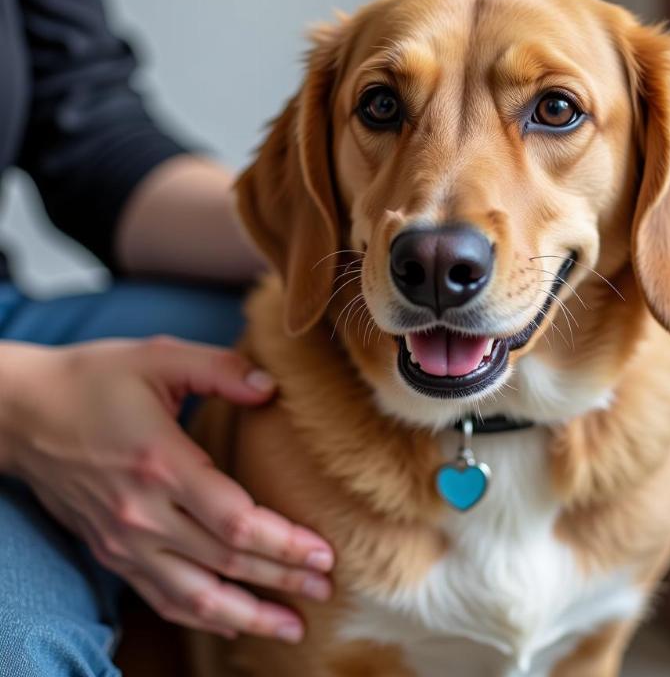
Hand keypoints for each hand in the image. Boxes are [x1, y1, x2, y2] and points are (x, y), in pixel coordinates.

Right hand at [0, 337, 332, 640]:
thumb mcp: (159, 356)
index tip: (324, 551)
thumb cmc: (95, 379)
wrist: (23, 413)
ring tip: (293, 625)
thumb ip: (219, 368)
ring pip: (195, 595)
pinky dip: (202, 616)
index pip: (236, 522)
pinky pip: (162, 598)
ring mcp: (123, 541)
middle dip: (282, 578)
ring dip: (248, 614)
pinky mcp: (111, 552)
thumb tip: (270, 388)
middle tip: (327, 586)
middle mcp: (142, 513)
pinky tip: (234, 623)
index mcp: (161, 463)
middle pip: (226, 562)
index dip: (285, 543)